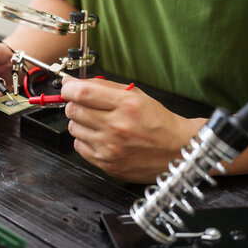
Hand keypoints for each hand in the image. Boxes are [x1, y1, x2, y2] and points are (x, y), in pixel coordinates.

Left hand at [61, 76, 203, 182]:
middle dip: (75, 104)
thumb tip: (73, 82)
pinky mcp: (106, 164)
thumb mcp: (136, 95)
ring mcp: (110, 148)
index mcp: (126, 105)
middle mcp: (116, 127)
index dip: (68, 88)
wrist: (179, 151)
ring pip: (73, 128)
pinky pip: (79, 146)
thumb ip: (103, 87)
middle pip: (72, 110)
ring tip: (98, 123)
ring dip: (81, 123)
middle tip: (86, 105)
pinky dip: (84, 140)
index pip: (81, 93)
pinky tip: (100, 137)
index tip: (68, 87)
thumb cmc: (158, 122)